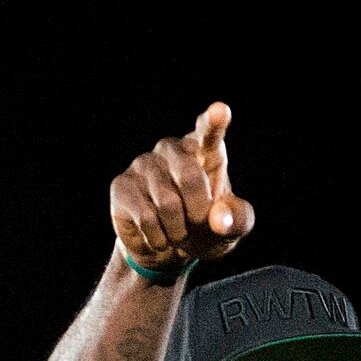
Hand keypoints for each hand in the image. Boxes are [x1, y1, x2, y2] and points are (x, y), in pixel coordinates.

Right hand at [111, 102, 255, 274]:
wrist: (170, 250)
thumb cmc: (205, 229)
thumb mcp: (231, 228)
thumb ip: (237, 220)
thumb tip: (220, 219)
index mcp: (204, 151)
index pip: (209, 133)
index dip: (214, 122)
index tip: (221, 111)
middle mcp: (172, 149)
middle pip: (190, 176)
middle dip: (199, 213)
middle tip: (197, 226)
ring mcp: (144, 164)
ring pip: (167, 203)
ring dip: (179, 231)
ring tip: (177, 232)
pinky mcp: (122, 185)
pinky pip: (147, 218)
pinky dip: (159, 239)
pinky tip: (158, 237)